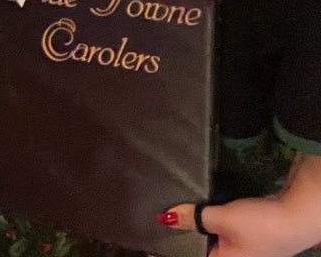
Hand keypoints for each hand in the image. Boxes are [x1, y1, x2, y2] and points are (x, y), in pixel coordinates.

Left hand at [160, 194, 320, 255]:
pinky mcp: (256, 241)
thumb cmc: (260, 225)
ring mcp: (249, 253)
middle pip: (207, 247)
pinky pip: (230, 234)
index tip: (169, 229)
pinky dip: (221, 224)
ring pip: (218, 240)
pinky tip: (214, 211)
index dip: (184, 242)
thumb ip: (193, 219)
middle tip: (174, 215)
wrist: (298, 217)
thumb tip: (164, 218)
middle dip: (194, 233)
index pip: (197, 255)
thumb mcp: (222, 218)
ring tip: (189, 210)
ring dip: (207, 226)